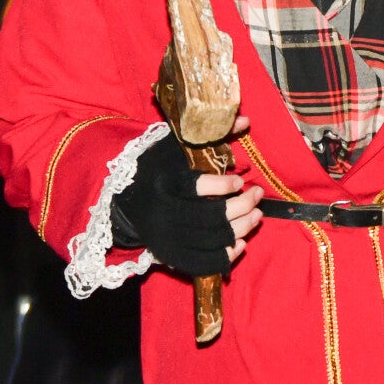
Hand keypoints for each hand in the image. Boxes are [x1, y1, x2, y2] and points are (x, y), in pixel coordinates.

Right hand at [113, 126, 262, 275]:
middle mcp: (163, 214)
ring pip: (211, 240)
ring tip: (257, 215)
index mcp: (162, 184)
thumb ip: (210, 135)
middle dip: (240, 207)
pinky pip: (203, 263)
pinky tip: (242, 243)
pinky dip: (226, 256)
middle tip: (257, 195)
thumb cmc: (155, 169)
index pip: (193, 188)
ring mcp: (166, 239)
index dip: (220, 186)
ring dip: (241, 229)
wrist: (126, 203)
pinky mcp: (171, 257)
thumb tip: (245, 120)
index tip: (240, 181)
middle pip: (208, 217)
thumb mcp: (175, 146)